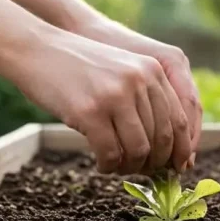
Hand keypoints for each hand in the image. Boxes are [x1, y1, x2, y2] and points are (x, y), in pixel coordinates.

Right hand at [77, 22, 201, 169]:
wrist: (36, 48)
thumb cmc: (81, 68)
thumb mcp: (124, 71)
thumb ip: (147, 100)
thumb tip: (170, 150)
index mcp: (153, 71)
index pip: (180, 119)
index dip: (182, 149)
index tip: (178, 166)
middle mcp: (139, 81)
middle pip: (163, 139)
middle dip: (157, 162)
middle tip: (145, 171)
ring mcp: (115, 96)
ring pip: (139, 149)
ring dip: (132, 166)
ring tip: (120, 167)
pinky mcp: (90, 111)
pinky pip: (111, 153)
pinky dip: (109, 166)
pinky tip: (103, 165)